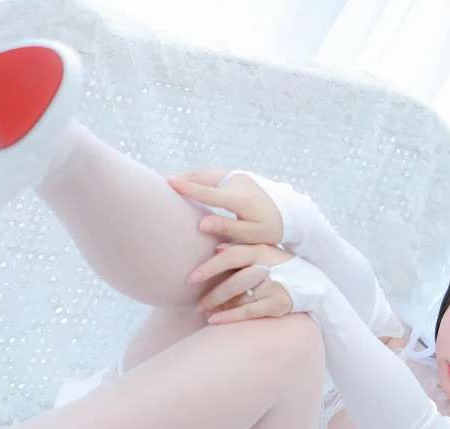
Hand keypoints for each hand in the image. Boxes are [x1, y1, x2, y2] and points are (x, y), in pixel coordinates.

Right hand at [167, 168, 283, 244]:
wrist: (290, 211)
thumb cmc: (271, 228)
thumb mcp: (251, 234)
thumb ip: (225, 229)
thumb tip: (200, 224)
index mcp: (239, 199)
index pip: (207, 192)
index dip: (187, 187)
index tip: (168, 182)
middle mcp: (236, 182)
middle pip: (202, 177)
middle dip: (181, 179)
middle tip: (158, 184)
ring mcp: (236, 176)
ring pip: (205, 172)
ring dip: (187, 176)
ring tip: (168, 183)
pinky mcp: (236, 175)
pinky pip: (210, 173)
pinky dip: (196, 177)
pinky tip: (186, 182)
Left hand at [190, 243, 294, 323]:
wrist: (311, 283)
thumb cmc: (277, 266)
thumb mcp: (262, 252)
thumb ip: (240, 250)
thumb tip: (216, 248)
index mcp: (260, 250)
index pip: (231, 257)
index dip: (210, 267)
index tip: (191, 278)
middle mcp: (267, 267)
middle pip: (234, 281)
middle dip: (212, 294)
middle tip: (196, 303)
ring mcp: (274, 286)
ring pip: (240, 298)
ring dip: (218, 306)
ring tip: (203, 311)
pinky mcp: (277, 303)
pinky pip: (249, 312)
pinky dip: (229, 317)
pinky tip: (214, 320)